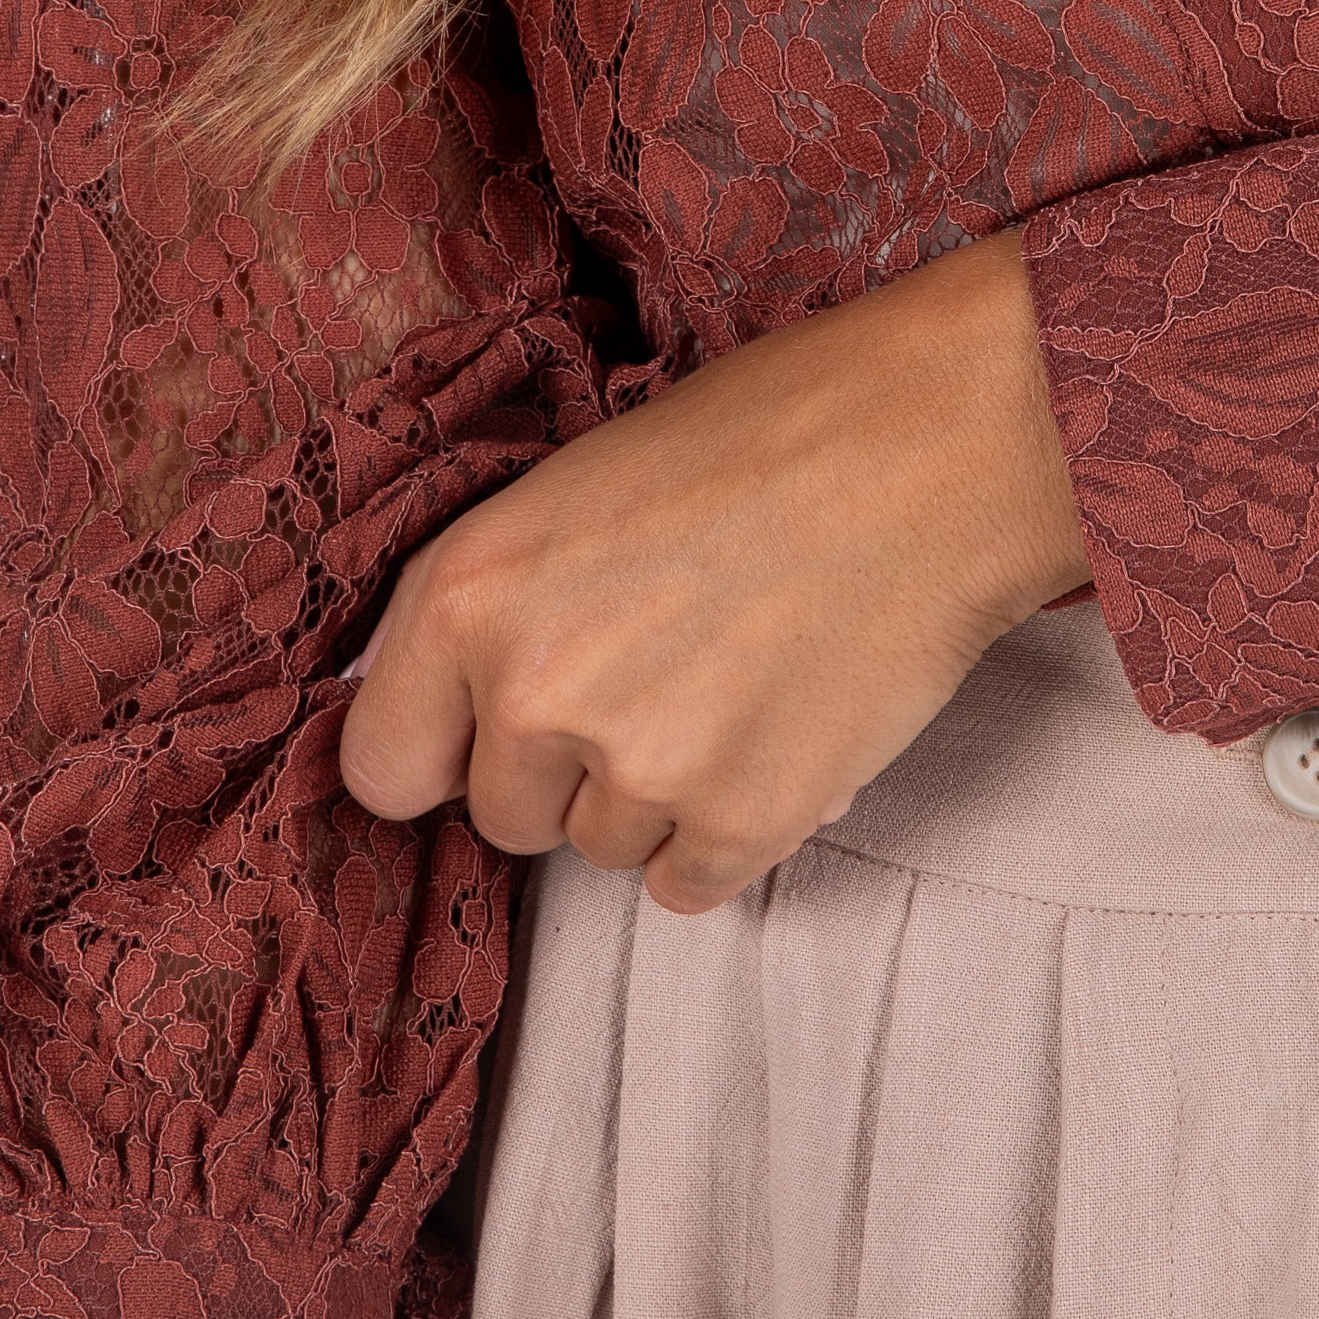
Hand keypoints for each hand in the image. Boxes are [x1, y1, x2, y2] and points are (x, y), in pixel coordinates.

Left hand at [340, 226, 1089, 910]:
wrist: (936, 444)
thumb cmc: (763, 434)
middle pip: (505, 816)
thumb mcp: (574, 488)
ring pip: (604, 849)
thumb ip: (500, 607)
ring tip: (736, 679)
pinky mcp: (742, 823)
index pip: (382, 767)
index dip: (445, 749)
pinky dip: (729, 829)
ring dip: (657, 795)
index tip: (492, 733)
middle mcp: (534, 694)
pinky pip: (688, 884)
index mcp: (468, 593)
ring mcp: (640, 770)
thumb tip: (466, 709)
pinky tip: (775, 730)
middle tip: (660, 672)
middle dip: (568, 768)